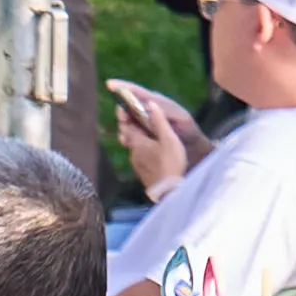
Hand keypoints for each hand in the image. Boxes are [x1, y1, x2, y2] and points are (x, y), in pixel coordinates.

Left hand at [108, 79, 197, 199]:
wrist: (169, 191)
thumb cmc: (170, 163)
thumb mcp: (169, 139)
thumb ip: (159, 121)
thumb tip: (150, 103)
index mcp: (137, 142)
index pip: (126, 124)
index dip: (125, 114)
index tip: (125, 105)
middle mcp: (133, 152)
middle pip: (129, 135)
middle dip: (132, 124)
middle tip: (138, 116)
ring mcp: (136, 164)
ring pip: (134, 146)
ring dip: (139, 137)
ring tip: (148, 132)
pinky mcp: (142, 172)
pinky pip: (140, 156)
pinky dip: (143, 148)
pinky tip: (153, 150)